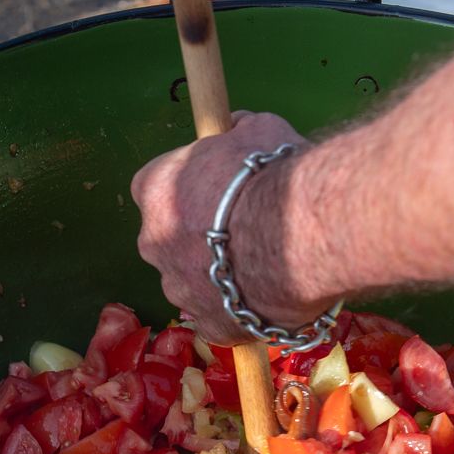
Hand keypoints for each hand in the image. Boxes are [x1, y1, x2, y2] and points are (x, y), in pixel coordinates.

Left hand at [132, 111, 337, 344]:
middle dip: (202, 235)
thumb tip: (236, 127)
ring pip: (196, 281)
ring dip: (222, 274)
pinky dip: (242, 309)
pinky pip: (222, 317)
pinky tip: (272, 295)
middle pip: (172, 239)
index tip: (217, 188)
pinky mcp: (211, 326)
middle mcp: (153, 243)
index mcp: (155, 189)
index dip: (190, 188)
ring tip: (267, 263)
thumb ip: (238, 132)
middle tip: (246, 228)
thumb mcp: (258, 130)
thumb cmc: (272, 176)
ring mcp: (178, 290)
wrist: (300, 236)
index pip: (157, 187)